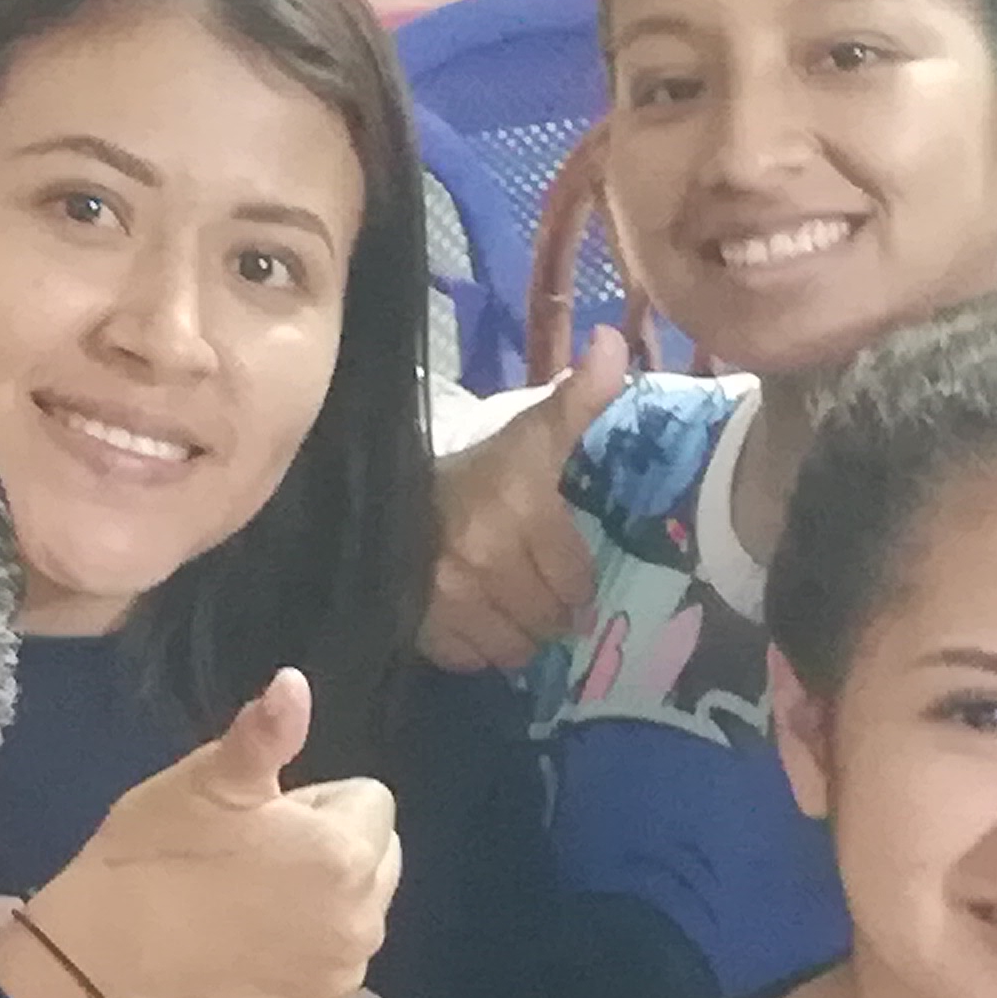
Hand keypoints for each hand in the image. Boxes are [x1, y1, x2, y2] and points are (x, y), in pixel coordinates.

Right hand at [10, 669, 401, 997]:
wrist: (102, 953)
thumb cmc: (155, 853)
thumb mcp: (206, 781)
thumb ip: (265, 734)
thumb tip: (295, 682)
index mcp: (346, 853)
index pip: (370, 800)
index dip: (314, 802)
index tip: (259, 819)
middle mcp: (364, 920)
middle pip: (376, 859)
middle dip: (331, 851)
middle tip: (253, 859)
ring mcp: (341, 976)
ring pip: (356, 914)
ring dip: (321, 904)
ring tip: (246, 901)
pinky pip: (329, 968)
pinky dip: (301, 959)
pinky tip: (247, 949)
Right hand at [422, 328, 628, 671]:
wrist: (384, 481)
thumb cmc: (474, 460)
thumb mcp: (530, 429)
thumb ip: (581, 396)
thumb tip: (613, 340)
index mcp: (518, 505)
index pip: (576, 581)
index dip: (577, 580)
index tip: (565, 568)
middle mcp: (482, 555)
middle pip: (546, 619)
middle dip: (551, 610)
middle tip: (539, 591)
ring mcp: (445, 595)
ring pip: (512, 647)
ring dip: (518, 634)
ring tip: (509, 607)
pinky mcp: (416, 622)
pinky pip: (469, 657)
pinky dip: (478, 646)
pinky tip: (474, 617)